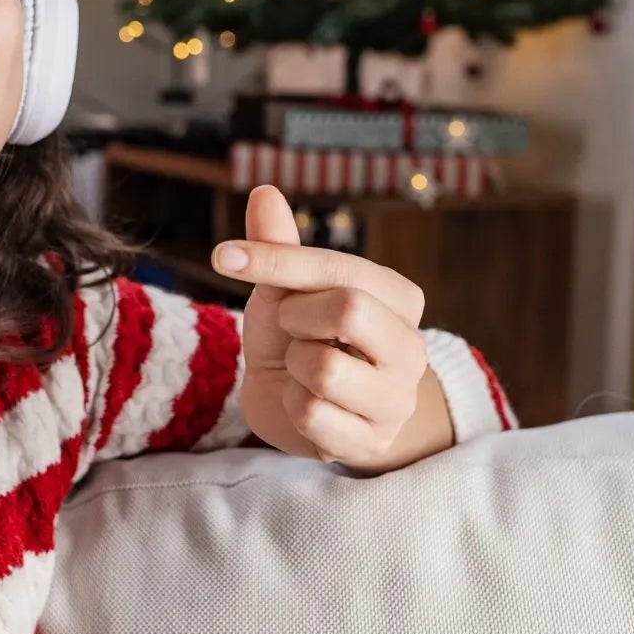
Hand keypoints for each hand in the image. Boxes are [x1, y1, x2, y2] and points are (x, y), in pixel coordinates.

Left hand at [213, 185, 447, 473]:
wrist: (294, 405)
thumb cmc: (296, 336)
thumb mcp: (283, 288)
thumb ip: (279, 245)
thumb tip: (264, 191)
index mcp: (400, 298)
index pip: (340, 269)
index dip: (275, 259)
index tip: (223, 255)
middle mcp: (411, 348)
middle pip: (349, 310)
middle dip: (296, 316)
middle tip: (290, 325)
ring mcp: (396, 400)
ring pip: (325, 369)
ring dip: (293, 367)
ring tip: (302, 368)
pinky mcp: (370, 441)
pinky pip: (312, 415)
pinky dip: (292, 406)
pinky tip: (304, 403)